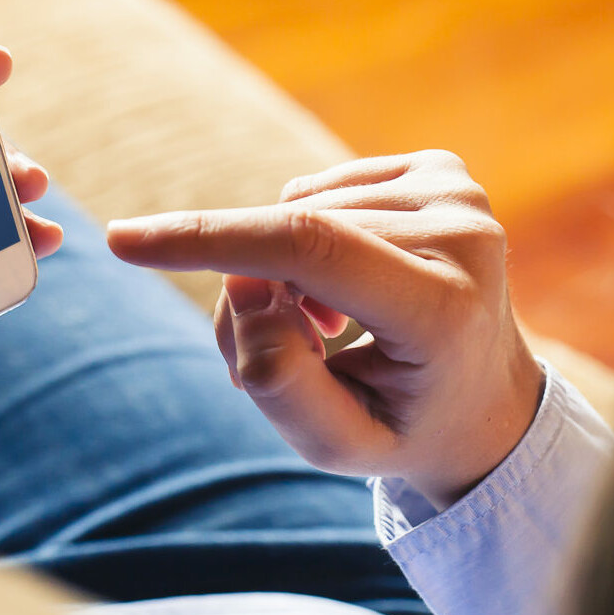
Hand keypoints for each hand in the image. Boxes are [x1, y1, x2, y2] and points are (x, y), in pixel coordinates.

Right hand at [107, 151, 542, 508]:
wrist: (487, 399)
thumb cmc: (405, 428)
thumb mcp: (338, 444)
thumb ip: (278, 382)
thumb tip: (244, 286)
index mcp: (446, 308)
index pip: (308, 249)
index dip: (210, 240)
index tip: (126, 241)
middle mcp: (465, 234)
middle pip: (293, 237)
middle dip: (253, 292)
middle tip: (280, 354)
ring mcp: (460, 192)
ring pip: (301, 209)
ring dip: (284, 269)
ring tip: (329, 330)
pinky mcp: (445, 170)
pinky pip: (324, 191)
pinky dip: (311, 239)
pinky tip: (351, 287)